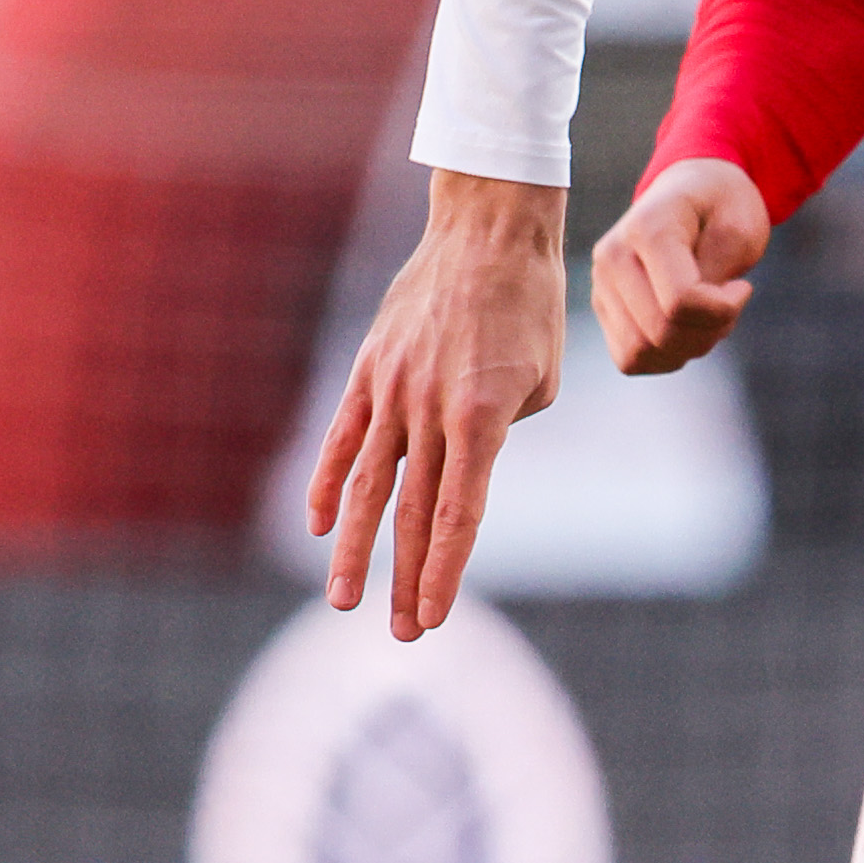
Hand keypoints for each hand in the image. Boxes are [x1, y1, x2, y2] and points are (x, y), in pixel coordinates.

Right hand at [305, 171, 565, 638]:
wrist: (489, 228)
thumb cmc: (531, 305)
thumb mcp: (541, 380)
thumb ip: (502, 432)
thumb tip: (467, 464)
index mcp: (482, 417)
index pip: (458, 515)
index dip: (444, 572)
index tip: (433, 617)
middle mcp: (430, 409)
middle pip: (412, 514)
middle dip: (406, 580)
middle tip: (402, 634)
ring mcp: (392, 390)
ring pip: (369, 485)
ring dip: (356, 549)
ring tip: (344, 601)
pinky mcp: (370, 371)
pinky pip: (344, 438)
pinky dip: (331, 484)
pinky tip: (322, 526)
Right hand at [593, 156, 770, 374]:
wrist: (693, 192)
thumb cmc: (721, 208)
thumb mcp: (740, 229)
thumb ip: (715, 274)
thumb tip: (686, 316)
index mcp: (646, 228)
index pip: (681, 302)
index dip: (724, 309)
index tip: (742, 288)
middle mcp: (612, 256)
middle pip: (661, 334)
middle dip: (708, 332)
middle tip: (728, 305)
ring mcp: (601, 284)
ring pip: (640, 353)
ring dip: (687, 348)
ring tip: (707, 316)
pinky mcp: (604, 308)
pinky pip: (630, 359)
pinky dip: (666, 356)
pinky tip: (686, 328)